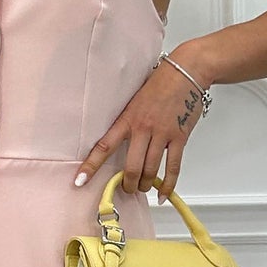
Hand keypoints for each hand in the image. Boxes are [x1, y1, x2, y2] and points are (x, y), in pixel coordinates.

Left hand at [72, 57, 207, 197]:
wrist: (186, 72)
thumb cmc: (160, 84)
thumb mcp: (134, 101)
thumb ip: (128, 122)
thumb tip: (122, 145)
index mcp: (127, 119)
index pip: (104, 146)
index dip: (91, 166)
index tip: (80, 181)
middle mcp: (143, 128)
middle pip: (131, 168)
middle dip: (128, 184)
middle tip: (127, 189)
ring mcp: (162, 134)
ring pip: (151, 170)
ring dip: (146, 185)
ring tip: (143, 188)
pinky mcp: (180, 137)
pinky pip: (173, 167)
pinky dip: (168, 184)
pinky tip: (163, 194)